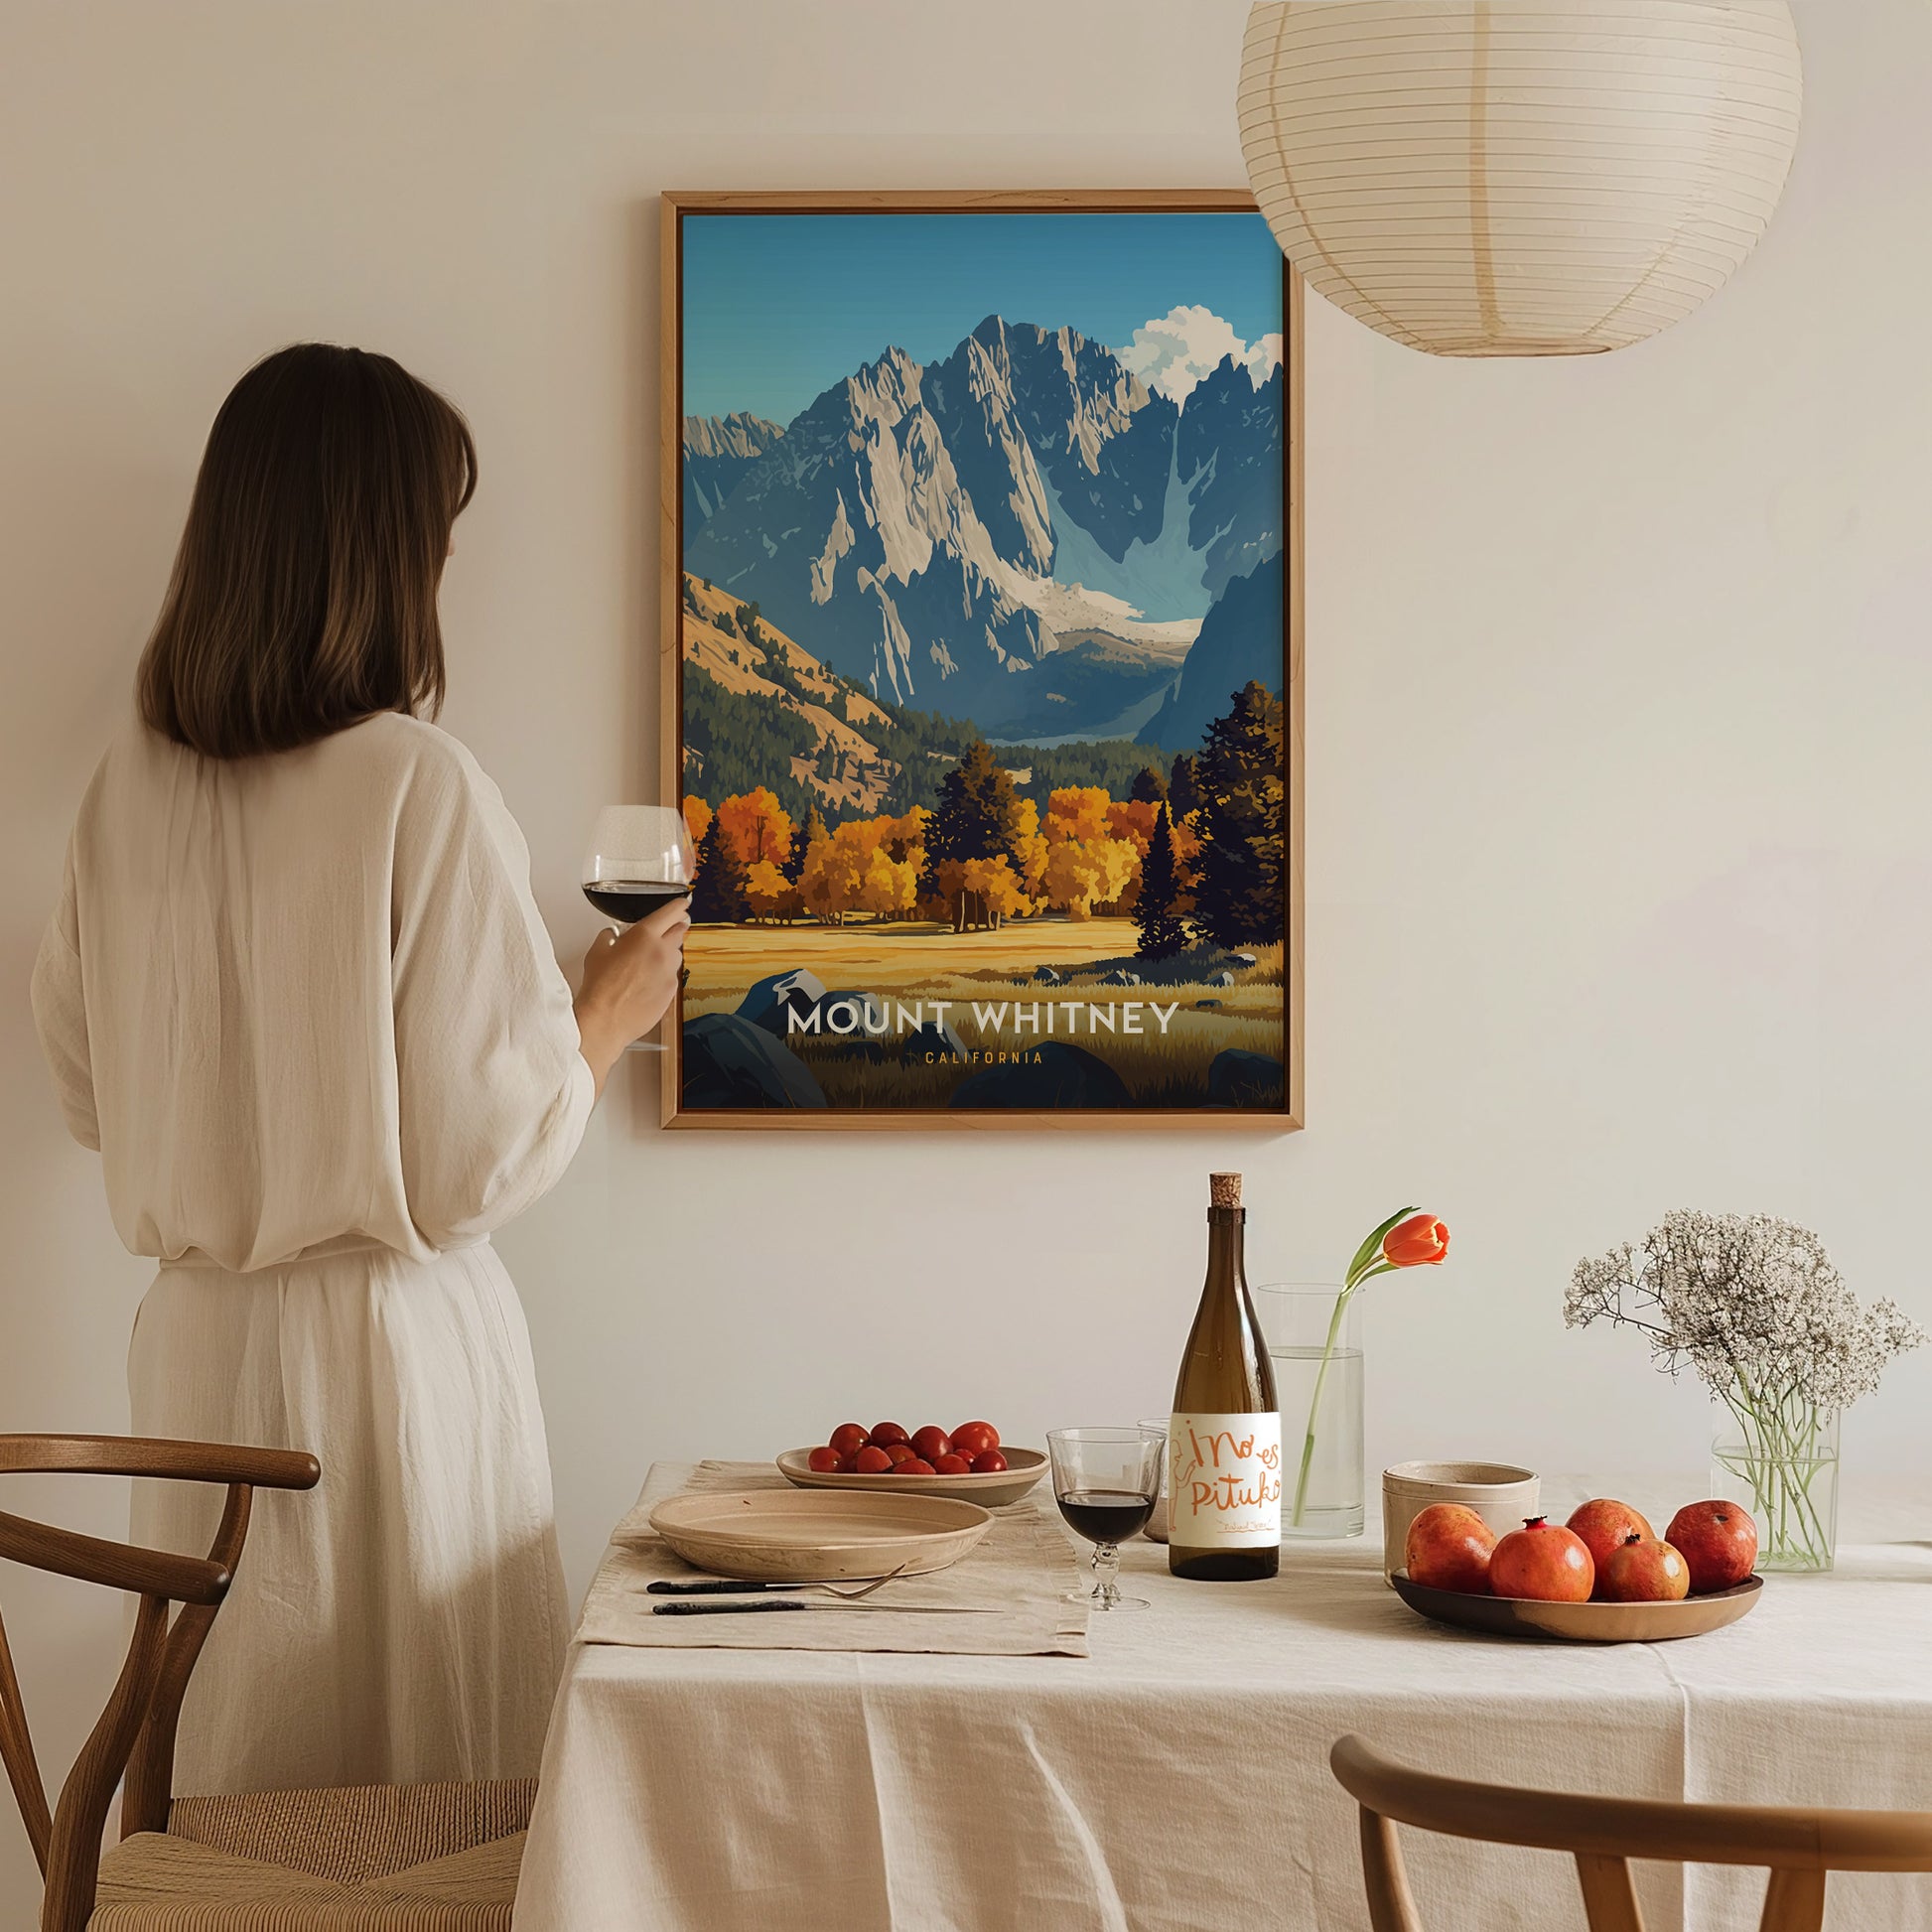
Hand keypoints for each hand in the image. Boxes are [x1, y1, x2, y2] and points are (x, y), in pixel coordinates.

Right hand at [574, 895, 690, 1095]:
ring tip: (649, 962)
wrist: (605, 1019)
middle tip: (668, 929)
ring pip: (677, 955)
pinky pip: (672, 976)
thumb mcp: (597, 951)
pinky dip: (664, 975)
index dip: (679, 906)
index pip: (671, 912)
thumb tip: (612, 935)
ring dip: (668, 953)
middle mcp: (662, 951)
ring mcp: (669, 972)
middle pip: (680, 931)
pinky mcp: (672, 991)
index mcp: (644, 935)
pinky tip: (647, 982)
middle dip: (675, 927)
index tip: (683, 903)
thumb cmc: (600, 987)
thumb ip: (609, 937)